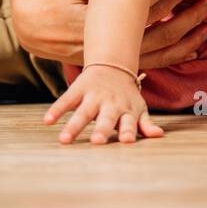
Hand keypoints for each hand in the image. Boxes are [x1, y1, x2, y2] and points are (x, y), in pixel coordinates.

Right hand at [12, 0, 206, 69]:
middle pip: (159, 37)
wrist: (33, 26)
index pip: (145, 12)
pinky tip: (191, 49)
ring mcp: (111, 60)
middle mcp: (110, 48)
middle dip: (188, 21)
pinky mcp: (112, 64)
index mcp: (102, 26)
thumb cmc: (55, 0)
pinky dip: (172, 57)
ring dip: (185, 42)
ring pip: (158, 56)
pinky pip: (149, 65)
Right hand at [42, 66, 163, 144]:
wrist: (112, 65)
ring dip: (74, 126)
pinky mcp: (78, 89)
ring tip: (64, 140)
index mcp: (126, 110)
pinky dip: (56, 109)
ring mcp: (93, 96)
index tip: (127, 141)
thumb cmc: (127, 96)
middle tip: (97, 142)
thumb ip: (146, 124)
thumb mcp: (139, 109)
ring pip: (83, 112)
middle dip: (102, 129)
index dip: (128, 131)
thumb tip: (159, 136)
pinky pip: (66, 100)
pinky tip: (47, 121)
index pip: (129, 123)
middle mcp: (110, 104)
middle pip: (105, 118)